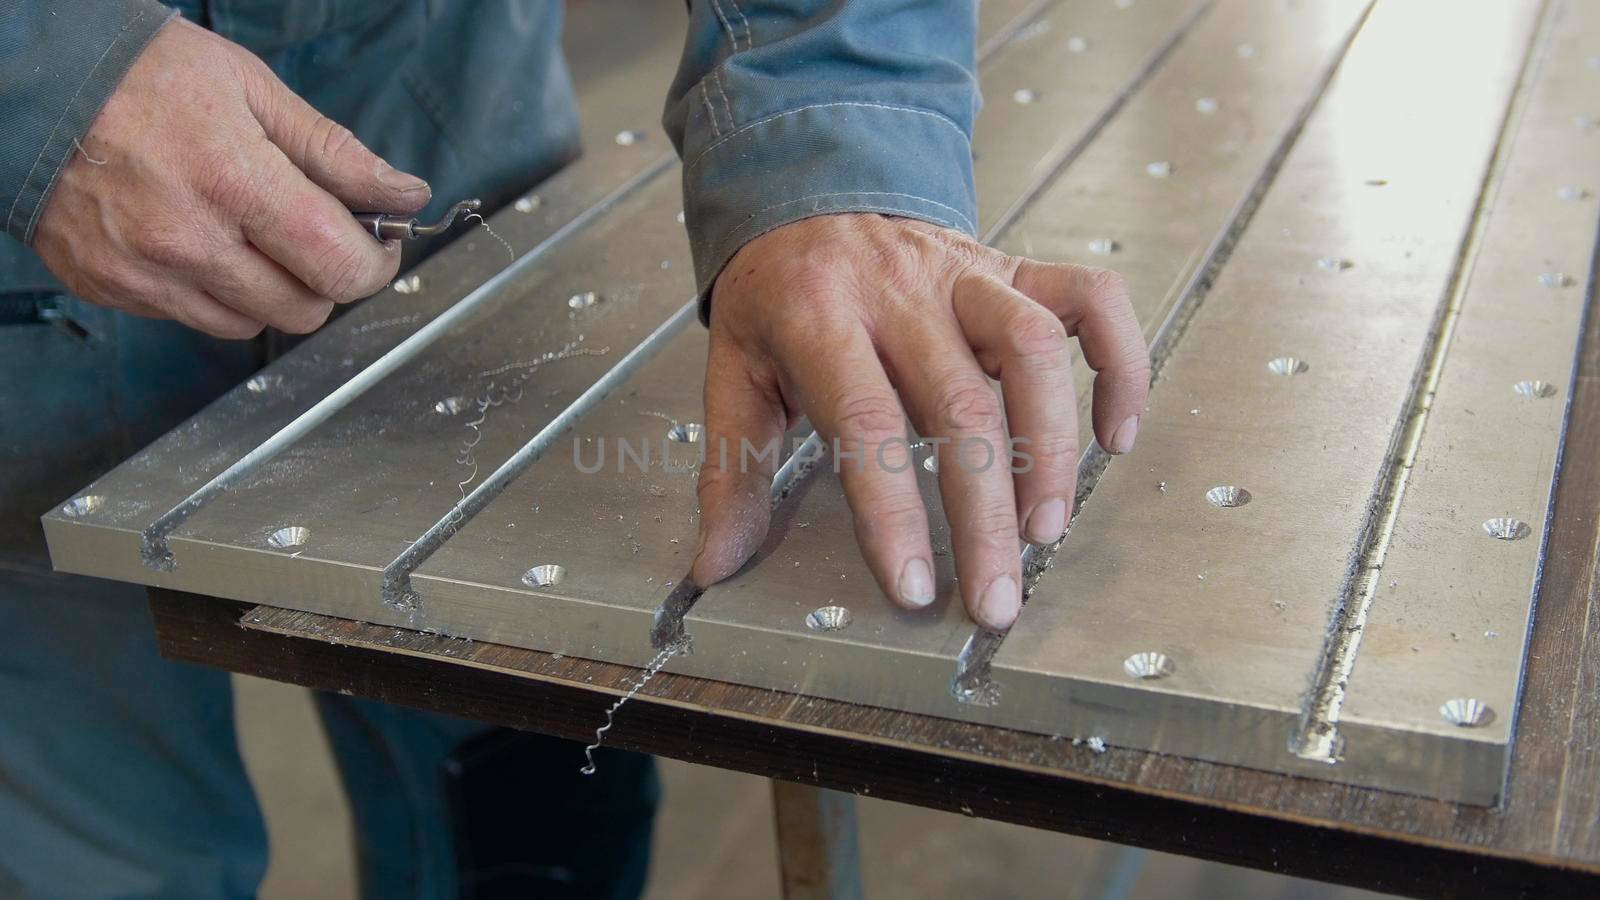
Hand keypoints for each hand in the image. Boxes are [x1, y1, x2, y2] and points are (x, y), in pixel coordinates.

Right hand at [33, 18, 430, 338]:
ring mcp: (146, 273)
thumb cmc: (141, 74)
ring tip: (256, 234)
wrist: (30, 84)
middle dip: (327, 277)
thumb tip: (401, 192)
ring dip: (273, 291)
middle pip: (303, 308)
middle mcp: (188, 240)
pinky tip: (207, 242)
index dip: (375, 260)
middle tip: (318, 235)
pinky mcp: (114, 289)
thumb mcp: (251, 88)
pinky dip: (218, 293)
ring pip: (253, 324)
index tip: (379, 241)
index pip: (337, 263)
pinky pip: (196, 318)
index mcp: (233, 181)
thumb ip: (333, 151)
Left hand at [691, 214, 1148, 630]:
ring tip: (1044, 527)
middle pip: (959, 405)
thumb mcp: (733, 373)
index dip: (893, 512)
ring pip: (1032, 348)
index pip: (866, 422)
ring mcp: (965, 273)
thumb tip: (713, 564)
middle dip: (984, 514)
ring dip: (1051, 446)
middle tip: (995, 596)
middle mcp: (900, 291)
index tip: (914, 587)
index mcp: (818, 318)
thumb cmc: (777, 297)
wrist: (808, 190)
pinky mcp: (1013, 264)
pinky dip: (1120, 362)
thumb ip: (729, 471)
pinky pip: (1091, 296)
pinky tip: (1114, 435)